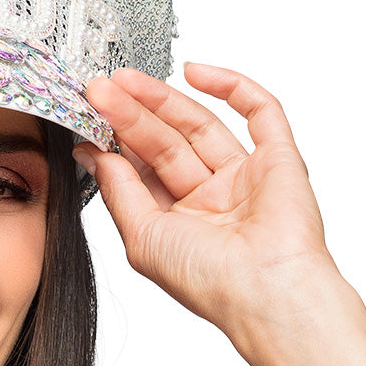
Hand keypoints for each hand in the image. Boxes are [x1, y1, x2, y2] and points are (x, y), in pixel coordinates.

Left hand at [74, 64, 336, 339]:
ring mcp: (245, 176)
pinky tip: (193, 72)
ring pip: (199, 124)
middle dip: (129, 115)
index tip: (85, 117)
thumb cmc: (206, 280)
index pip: (140, 169)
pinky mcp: (281, 159)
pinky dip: (231, 86)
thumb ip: (117, 190)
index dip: (112, 141)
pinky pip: (260, 112)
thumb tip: (88, 152)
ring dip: (162, 99)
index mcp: (176, 220)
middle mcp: (209, 197)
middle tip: (98, 89)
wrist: (267, 293)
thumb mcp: (141, 235)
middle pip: (164, 142)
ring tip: (124, 80)